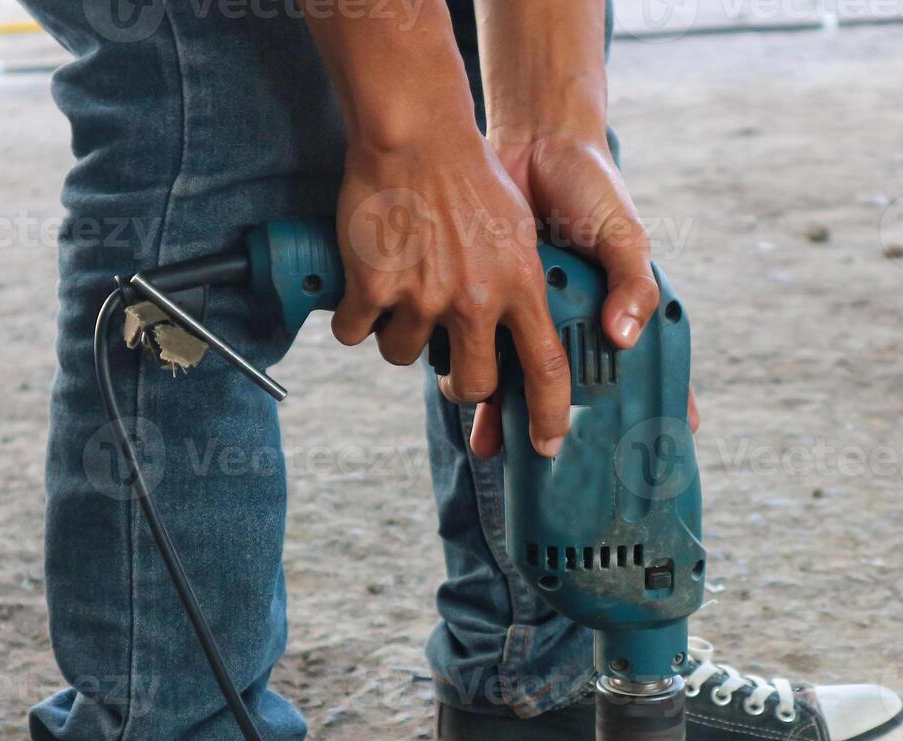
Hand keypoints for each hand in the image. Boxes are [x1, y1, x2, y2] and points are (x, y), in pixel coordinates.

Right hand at [332, 130, 570, 457]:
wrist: (416, 133)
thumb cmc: (470, 175)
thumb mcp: (521, 231)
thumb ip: (522, 283)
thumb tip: (526, 329)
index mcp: (521, 286)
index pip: (546, 368)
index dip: (548, 416)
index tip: (547, 446)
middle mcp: (476, 300)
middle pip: (469, 386)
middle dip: (458, 388)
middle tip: (450, 371)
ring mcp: (423, 296)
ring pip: (404, 356)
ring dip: (399, 336)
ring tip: (401, 293)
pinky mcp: (373, 285)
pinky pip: (356, 333)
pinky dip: (354, 318)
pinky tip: (360, 288)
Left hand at [464, 133, 697, 457]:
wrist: (532, 140)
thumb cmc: (591, 185)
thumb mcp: (623, 233)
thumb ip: (631, 282)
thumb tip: (623, 339)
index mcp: (614, 312)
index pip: (637, 374)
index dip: (645, 413)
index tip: (648, 456)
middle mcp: (574, 322)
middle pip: (568, 391)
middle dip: (555, 428)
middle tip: (546, 463)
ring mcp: (530, 314)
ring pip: (518, 377)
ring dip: (503, 414)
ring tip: (493, 449)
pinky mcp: (489, 301)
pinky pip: (480, 345)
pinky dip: (470, 372)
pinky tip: (459, 401)